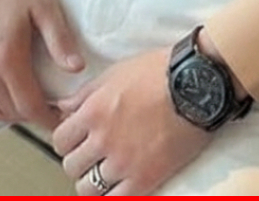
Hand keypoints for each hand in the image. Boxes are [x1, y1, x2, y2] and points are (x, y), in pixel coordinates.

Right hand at [0, 0, 83, 130]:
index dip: (47, 118)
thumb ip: (60, 41)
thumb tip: (77, 69)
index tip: (58, 118)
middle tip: (44, 107)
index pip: (29, 106)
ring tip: (21, 103)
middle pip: (7, 111)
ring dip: (4, 113)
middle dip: (29, 114)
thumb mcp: (46, 7)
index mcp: (6, 57)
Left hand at [52, 48, 210, 195]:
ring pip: (88, 188)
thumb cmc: (160, 71)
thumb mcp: (117, 72)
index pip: (60, 139)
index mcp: (93, 111)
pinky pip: (115, 200)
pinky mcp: (145, 178)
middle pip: (71, 166)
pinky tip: (121, 184)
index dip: (68, 140)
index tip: (78, 139)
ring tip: (107, 171)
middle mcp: (103, 139)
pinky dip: (114, 194)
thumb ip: (85, 94)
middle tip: (94, 154)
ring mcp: (123, 162)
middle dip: (80, 160)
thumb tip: (62, 107)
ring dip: (94, 181)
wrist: (198, 84)